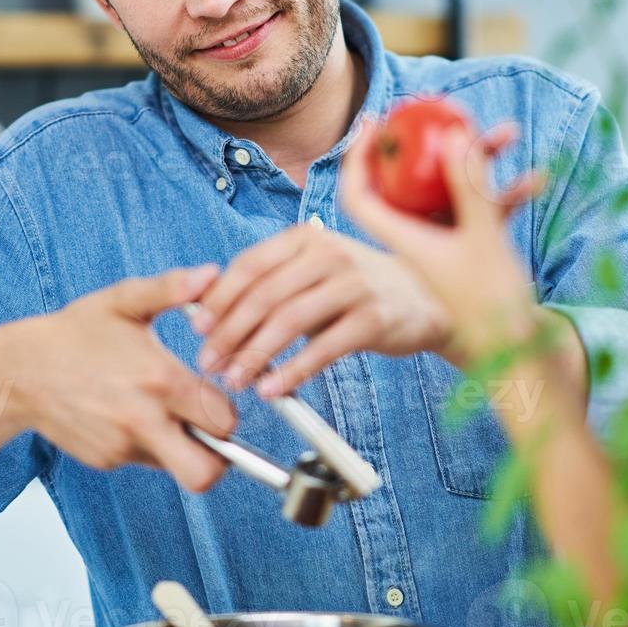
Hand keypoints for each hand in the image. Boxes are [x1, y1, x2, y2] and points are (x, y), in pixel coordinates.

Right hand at [0, 265, 236, 492]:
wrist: (19, 372)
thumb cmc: (75, 332)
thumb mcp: (124, 300)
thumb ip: (171, 287)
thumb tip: (211, 274)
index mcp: (160, 381)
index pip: (224, 420)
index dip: (229, 412)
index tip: (217, 395)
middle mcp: (144, 421)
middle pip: (205, 471)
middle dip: (219, 457)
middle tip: (209, 430)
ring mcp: (123, 446)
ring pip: (176, 468)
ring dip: (182, 449)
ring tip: (167, 415)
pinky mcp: (107, 461)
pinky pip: (145, 461)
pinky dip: (149, 444)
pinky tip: (130, 414)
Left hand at [190, 222, 449, 396]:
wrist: (429, 298)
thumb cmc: (359, 289)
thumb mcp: (315, 273)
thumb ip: (272, 286)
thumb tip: (211, 316)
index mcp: (306, 237)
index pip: (250, 264)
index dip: (219, 298)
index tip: (198, 328)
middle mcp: (328, 253)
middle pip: (265, 294)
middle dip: (230, 332)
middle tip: (209, 362)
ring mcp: (354, 283)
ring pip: (290, 319)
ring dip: (256, 354)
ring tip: (236, 379)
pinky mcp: (375, 317)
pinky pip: (325, 347)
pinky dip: (294, 370)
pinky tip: (275, 389)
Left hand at [339, 118, 581, 378]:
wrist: (517, 360)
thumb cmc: (492, 309)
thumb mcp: (484, 239)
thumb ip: (470, 186)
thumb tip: (453, 133)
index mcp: (405, 239)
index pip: (359, 194)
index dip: (357, 156)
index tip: (372, 122)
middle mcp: (420, 240)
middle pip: (411, 182)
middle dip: (434, 144)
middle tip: (446, 112)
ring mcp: (446, 246)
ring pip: (453, 192)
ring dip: (481, 162)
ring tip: (509, 133)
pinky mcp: (472, 254)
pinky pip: (484, 212)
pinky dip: (506, 195)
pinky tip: (536, 180)